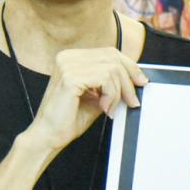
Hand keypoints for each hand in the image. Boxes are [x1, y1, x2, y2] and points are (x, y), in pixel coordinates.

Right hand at [25, 47, 146, 150]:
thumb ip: (111, 84)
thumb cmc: (68, 119)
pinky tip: (104, 108)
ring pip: (112, 69)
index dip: (129, 66)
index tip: (141, 81)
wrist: (48, 136)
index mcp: (72, 58)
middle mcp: (68, 57)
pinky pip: (105, 79)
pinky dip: (110, 95)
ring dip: (118, 92)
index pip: (109, 53)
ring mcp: (67, 65)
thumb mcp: (96, 96)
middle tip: (132, 100)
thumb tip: (135, 79)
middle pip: (113, 57)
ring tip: (110, 108)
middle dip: (128, 80)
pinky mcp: (70, 78)